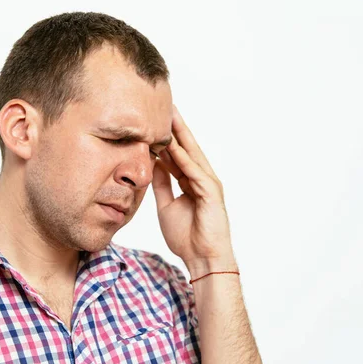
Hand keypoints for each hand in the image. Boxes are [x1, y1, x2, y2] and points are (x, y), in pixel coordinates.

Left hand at [152, 105, 236, 276]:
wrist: (202, 258)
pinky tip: (173, 146)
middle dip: (174, 127)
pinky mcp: (211, 193)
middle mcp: (201, 178)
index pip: (177, 153)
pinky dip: (184, 159)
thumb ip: (161, 185)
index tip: (152, 120)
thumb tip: (151, 167)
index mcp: (191, 181)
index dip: (165, 137)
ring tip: (169, 115)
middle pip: (185, 147)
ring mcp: (208, 184)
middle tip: (162, 105)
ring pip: (191, 154)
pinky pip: (194, 172)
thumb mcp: (166, 206)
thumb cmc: (187, 236)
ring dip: (180, 135)